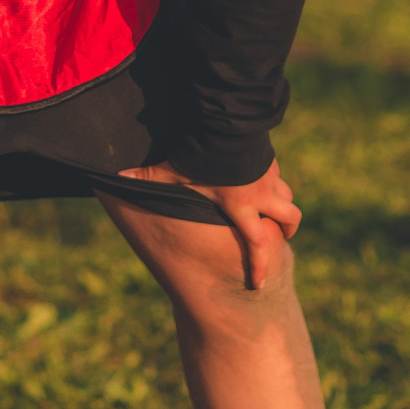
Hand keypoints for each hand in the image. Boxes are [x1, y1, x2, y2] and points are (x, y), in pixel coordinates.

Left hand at [119, 158, 302, 289]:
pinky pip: (277, 174)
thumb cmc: (200, 155)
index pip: (257, 244)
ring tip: (273, 209)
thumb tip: (119, 177)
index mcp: (240, 206)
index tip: (258, 284)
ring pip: (288, 195)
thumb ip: (147, 178)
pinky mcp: (269, 157)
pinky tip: (260, 177)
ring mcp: (268, 175)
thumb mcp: (171, 171)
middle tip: (281, 237)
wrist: (226, 124)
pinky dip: (272, 180)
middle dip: (287, 230)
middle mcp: (260, 194)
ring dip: (282, 204)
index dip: (259, 266)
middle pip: (290, 218)